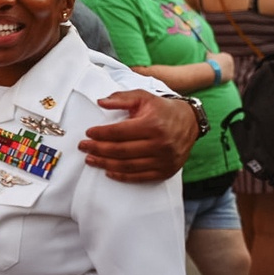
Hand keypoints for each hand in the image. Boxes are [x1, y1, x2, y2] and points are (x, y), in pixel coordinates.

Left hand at [79, 90, 196, 182]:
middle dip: (98, 149)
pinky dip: (122, 176)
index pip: (119, 132)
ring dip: (105, 164)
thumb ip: (121, 98)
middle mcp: (160, 144)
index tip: (88, 133)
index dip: (101, 133)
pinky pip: (140, 177)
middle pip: (121, 150)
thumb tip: (101, 102)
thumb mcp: (143, 97)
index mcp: (153, 125)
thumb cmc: (162, 109)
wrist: (190, 122)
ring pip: (128, 165)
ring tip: (90, 159)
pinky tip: (108, 171)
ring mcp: (164, 160)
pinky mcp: (166, 171)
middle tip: (83, 147)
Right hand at [207, 52, 234, 82]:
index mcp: (228, 56)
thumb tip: (206, 51)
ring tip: (214, 73)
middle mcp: (231, 62)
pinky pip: (226, 77)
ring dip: (220, 72)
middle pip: (225, 65)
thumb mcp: (209, 55)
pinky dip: (221, 77)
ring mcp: (232, 69)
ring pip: (225, 71)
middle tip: (213, 69)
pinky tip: (216, 77)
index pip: (222, 58)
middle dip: (220, 66)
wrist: (213, 70)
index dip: (217, 61)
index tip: (212, 63)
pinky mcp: (231, 76)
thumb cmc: (211, 62)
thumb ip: (209, 53)